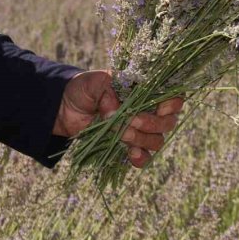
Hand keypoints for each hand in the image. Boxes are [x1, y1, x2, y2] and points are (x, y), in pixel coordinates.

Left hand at [53, 70, 183, 167]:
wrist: (64, 108)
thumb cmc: (85, 88)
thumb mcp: (96, 81)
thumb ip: (109, 90)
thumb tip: (116, 111)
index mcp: (147, 92)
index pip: (173, 98)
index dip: (172, 104)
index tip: (160, 107)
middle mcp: (149, 112)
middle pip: (168, 122)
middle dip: (152, 124)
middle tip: (131, 121)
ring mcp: (140, 132)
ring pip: (157, 141)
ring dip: (142, 140)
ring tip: (122, 135)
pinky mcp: (128, 147)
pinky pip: (144, 157)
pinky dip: (141, 158)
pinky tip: (131, 155)